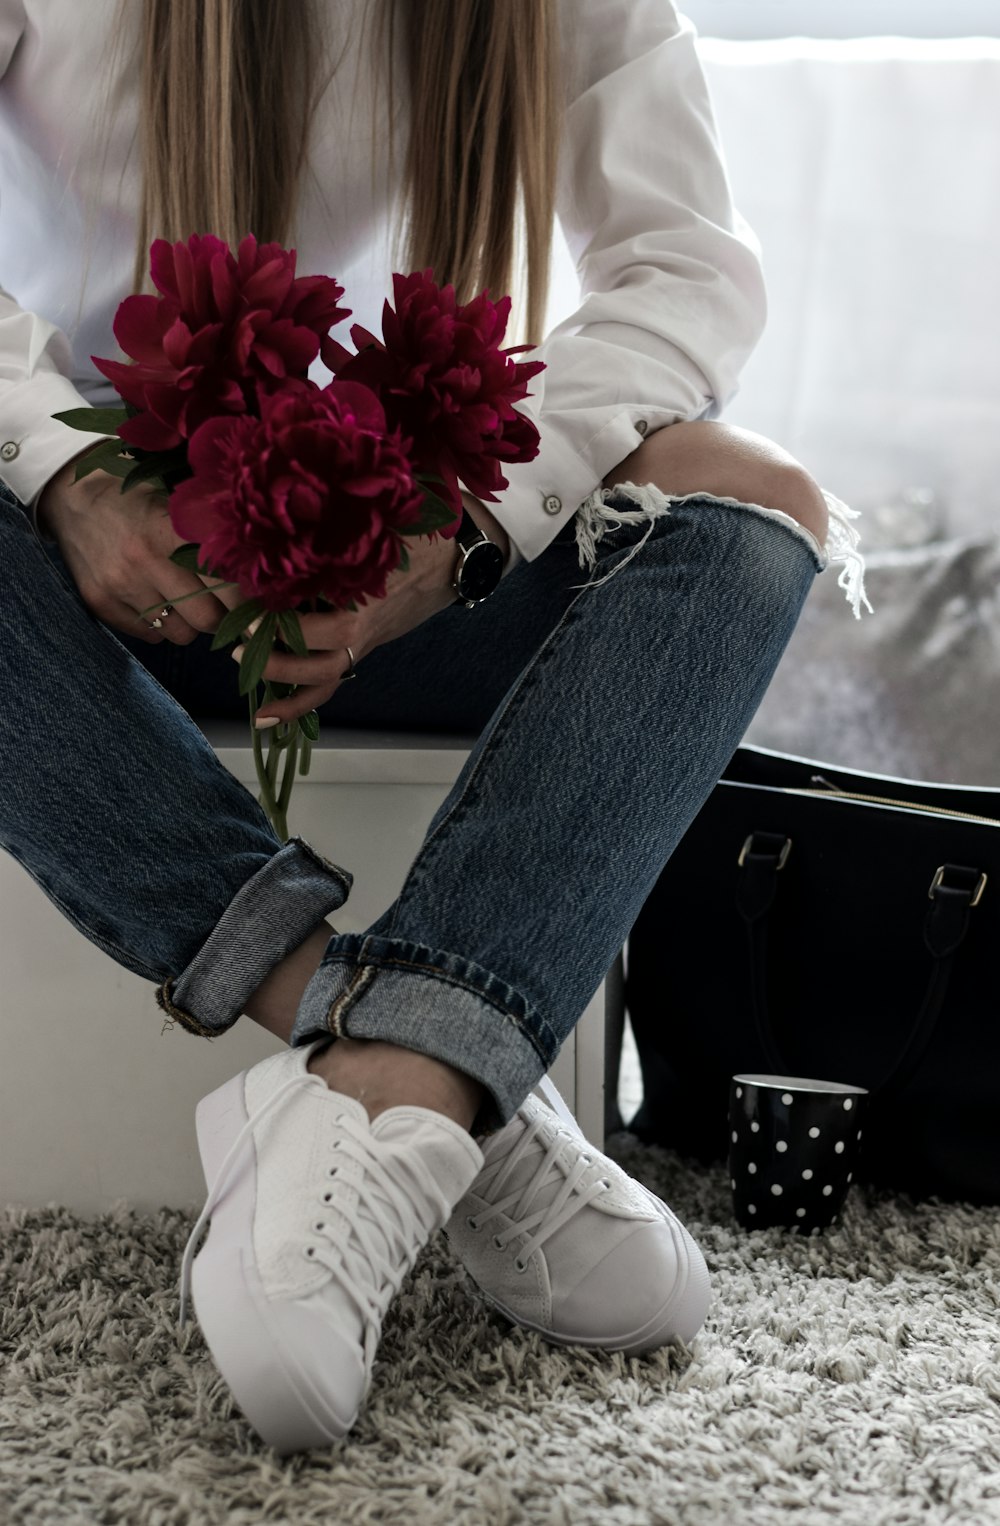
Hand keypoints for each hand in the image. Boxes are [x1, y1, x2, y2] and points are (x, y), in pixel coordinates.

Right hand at [37, 451, 233, 643]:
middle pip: (208, 619)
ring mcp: (120, 584)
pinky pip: (151, 635)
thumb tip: (261, 581)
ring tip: (183, 596)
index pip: (229, 585)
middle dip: (221, 615)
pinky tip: (153, 597)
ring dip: (190, 622)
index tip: (252, 596)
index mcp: (173, 529)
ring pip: (181, 634)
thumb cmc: (140, 498)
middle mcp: (146, 560)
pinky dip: (160, 625)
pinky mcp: (99, 602)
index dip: (246, 597)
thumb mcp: (179, 503)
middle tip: (220, 601)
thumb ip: (215, 536)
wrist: (73, 495)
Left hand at [245, 491, 509, 726]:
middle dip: (276, 652)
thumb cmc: (415, 534)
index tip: (244, 609)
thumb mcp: (375, 524)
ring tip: (247, 673)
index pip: (315, 613)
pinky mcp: (363, 648)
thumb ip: (335, 529)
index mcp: (364, 591)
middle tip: (238, 640)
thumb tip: (284, 518)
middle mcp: (363, 622)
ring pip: (324, 677)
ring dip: (285, 683)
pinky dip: (301, 704)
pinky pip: (332, 685)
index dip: (278, 616)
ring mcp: (364, 640)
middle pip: (317, 651)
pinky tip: (270, 716)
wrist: (455, 559)